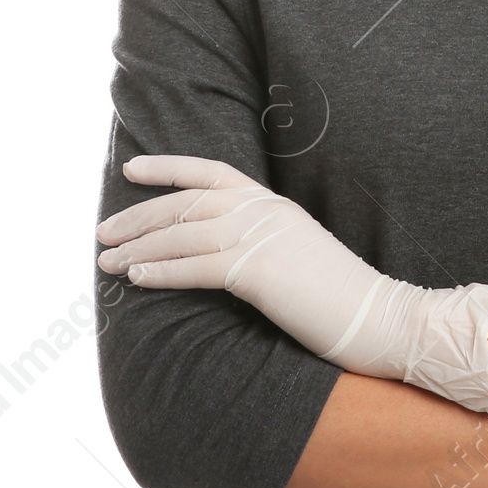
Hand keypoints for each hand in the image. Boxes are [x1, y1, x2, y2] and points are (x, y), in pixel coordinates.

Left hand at [95, 156, 487, 412]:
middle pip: (189, 202)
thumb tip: (222, 258)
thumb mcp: (297, 259)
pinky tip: (137, 279)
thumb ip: (262, 248)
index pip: (213, 173)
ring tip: (107, 261)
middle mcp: (267, 213)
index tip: (133, 168)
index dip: (170, 167)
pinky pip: (198, 266)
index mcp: (276, 206)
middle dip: (140, 214)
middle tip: (104, 232)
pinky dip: (162, 270)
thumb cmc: (341, 301)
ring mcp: (266, 238)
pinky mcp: (262, 271)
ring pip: (186, 233)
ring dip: (140, 247)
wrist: (384, 320)